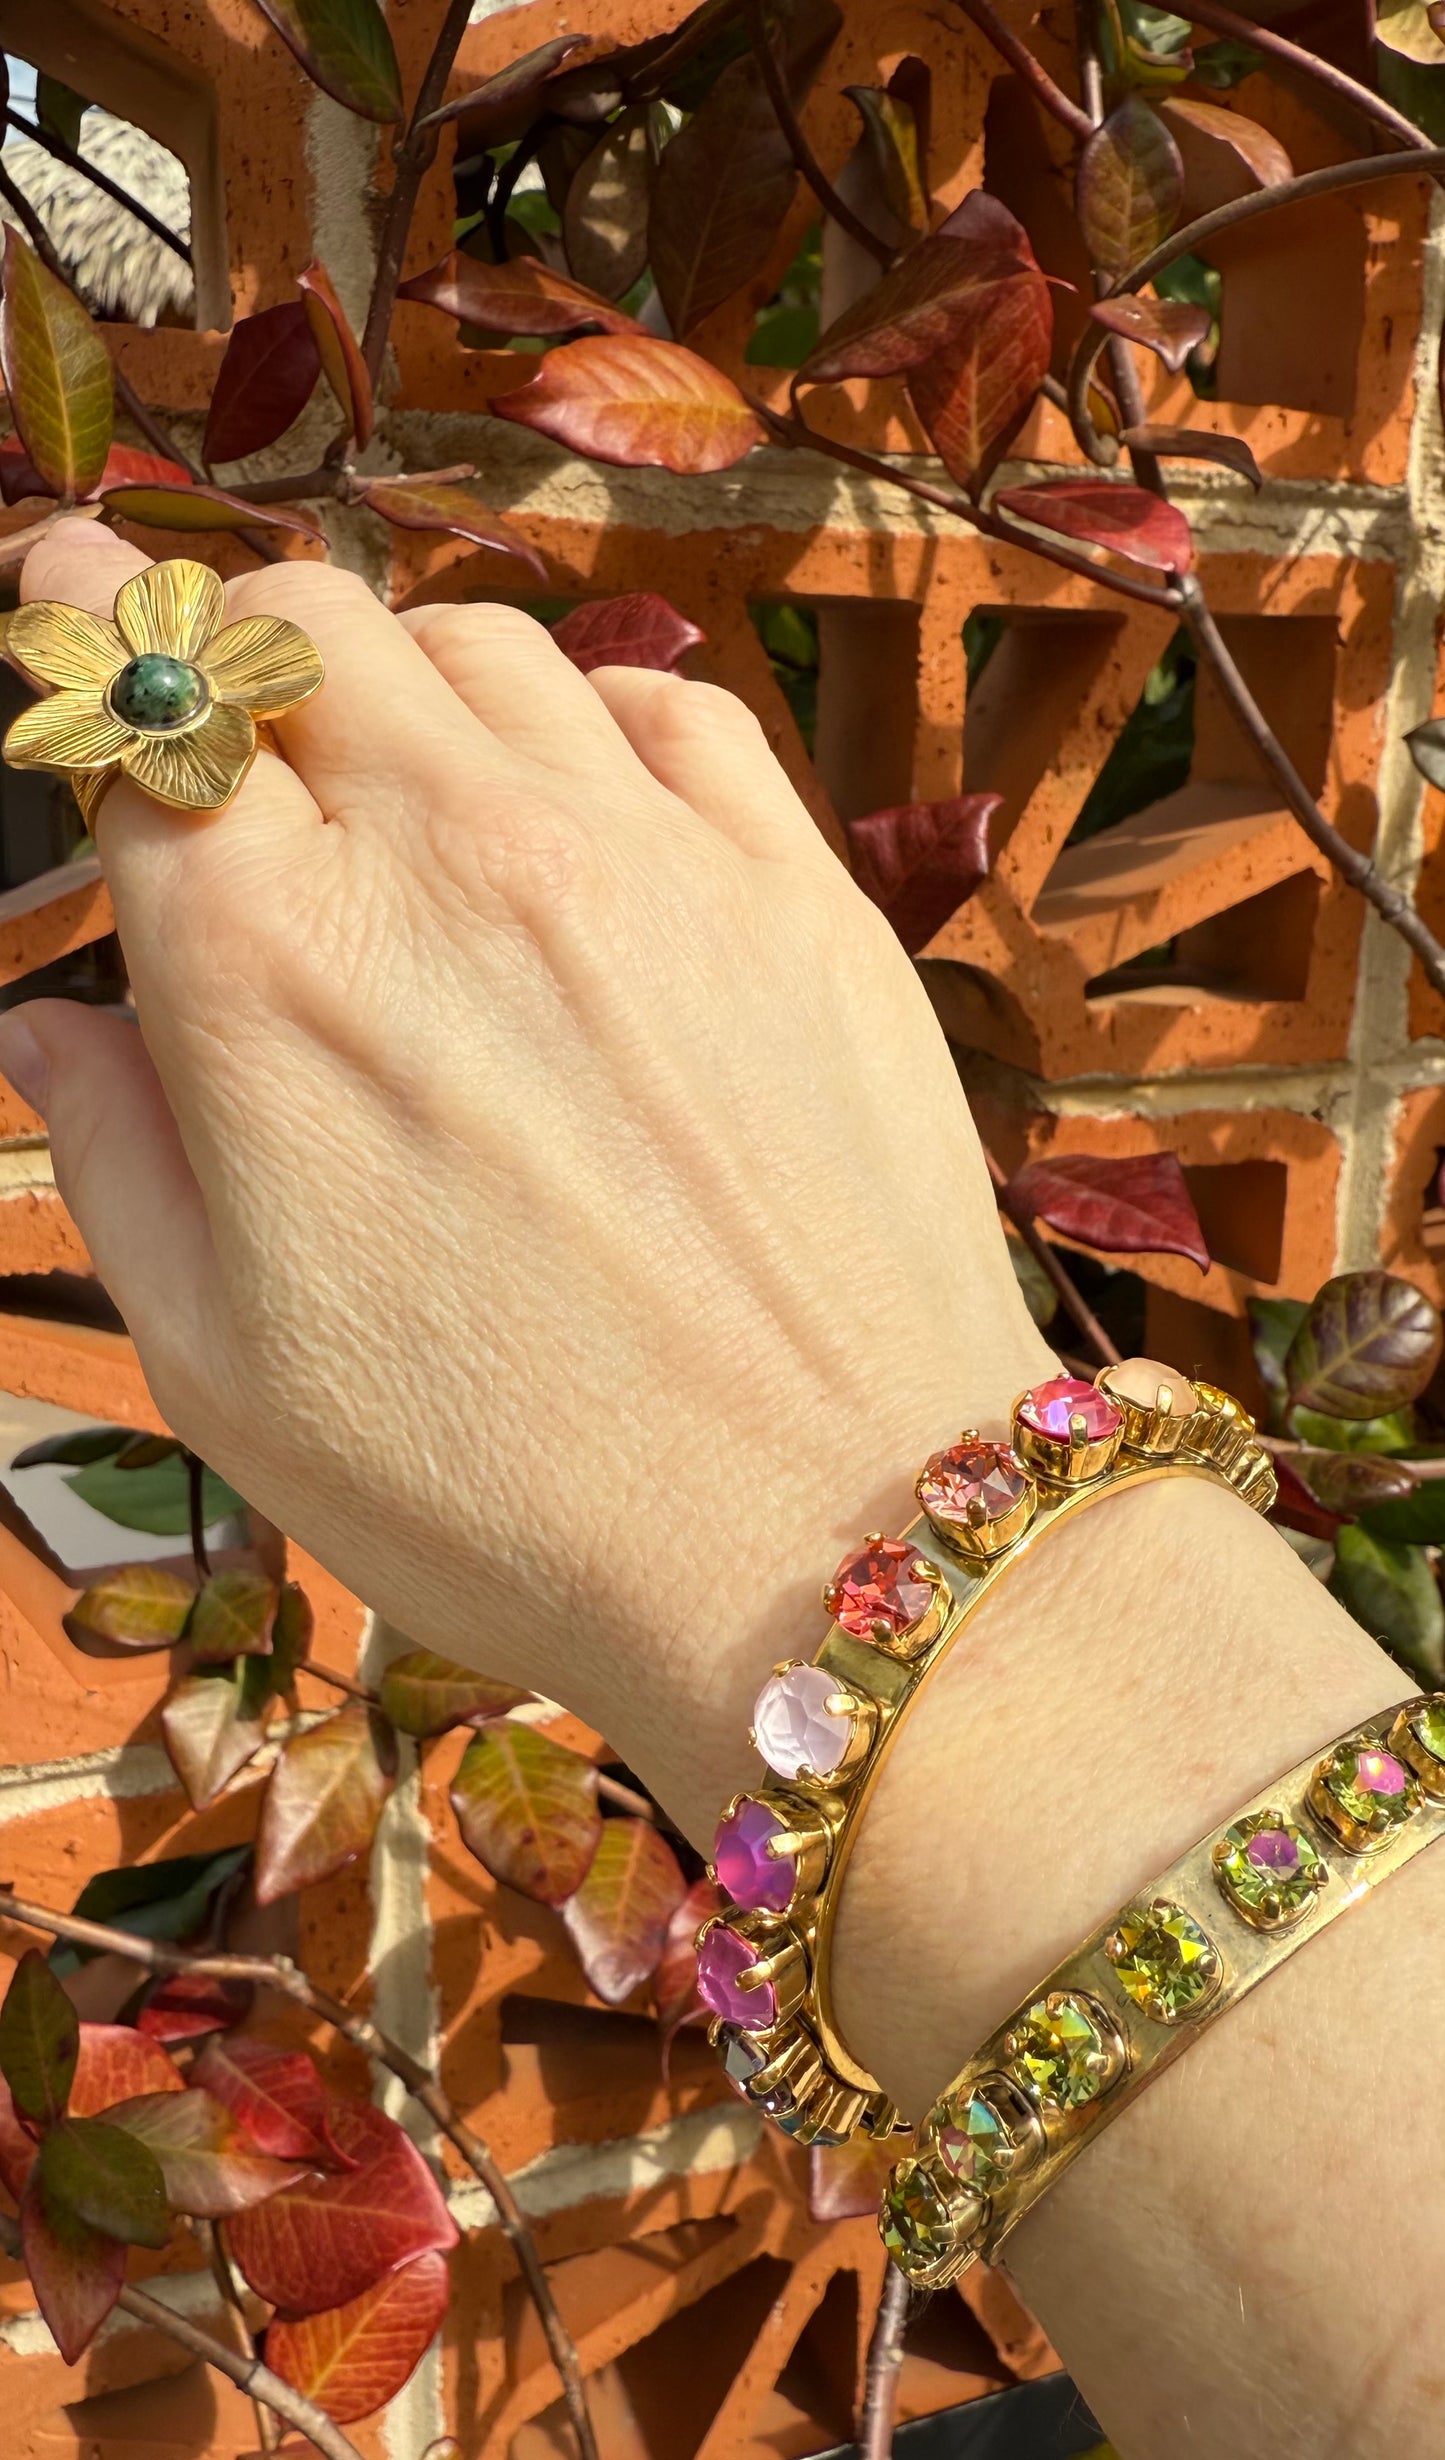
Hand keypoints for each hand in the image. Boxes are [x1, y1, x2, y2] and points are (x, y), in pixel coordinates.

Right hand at [3, 520, 1049, 1839]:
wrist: (825, 1540)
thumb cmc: (501, 1494)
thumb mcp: (228, 1375)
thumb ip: (116, 1164)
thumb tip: (49, 1021)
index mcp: (273, 974)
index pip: (139, 709)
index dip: (78, 642)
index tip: (57, 605)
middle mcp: (454, 862)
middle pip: (305, 624)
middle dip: (232, 636)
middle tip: (231, 704)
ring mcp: (645, 859)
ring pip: (484, 647)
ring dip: (408, 681)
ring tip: (402, 771)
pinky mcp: (799, 893)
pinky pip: (673, 709)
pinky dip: (593, 717)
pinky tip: (578, 798)